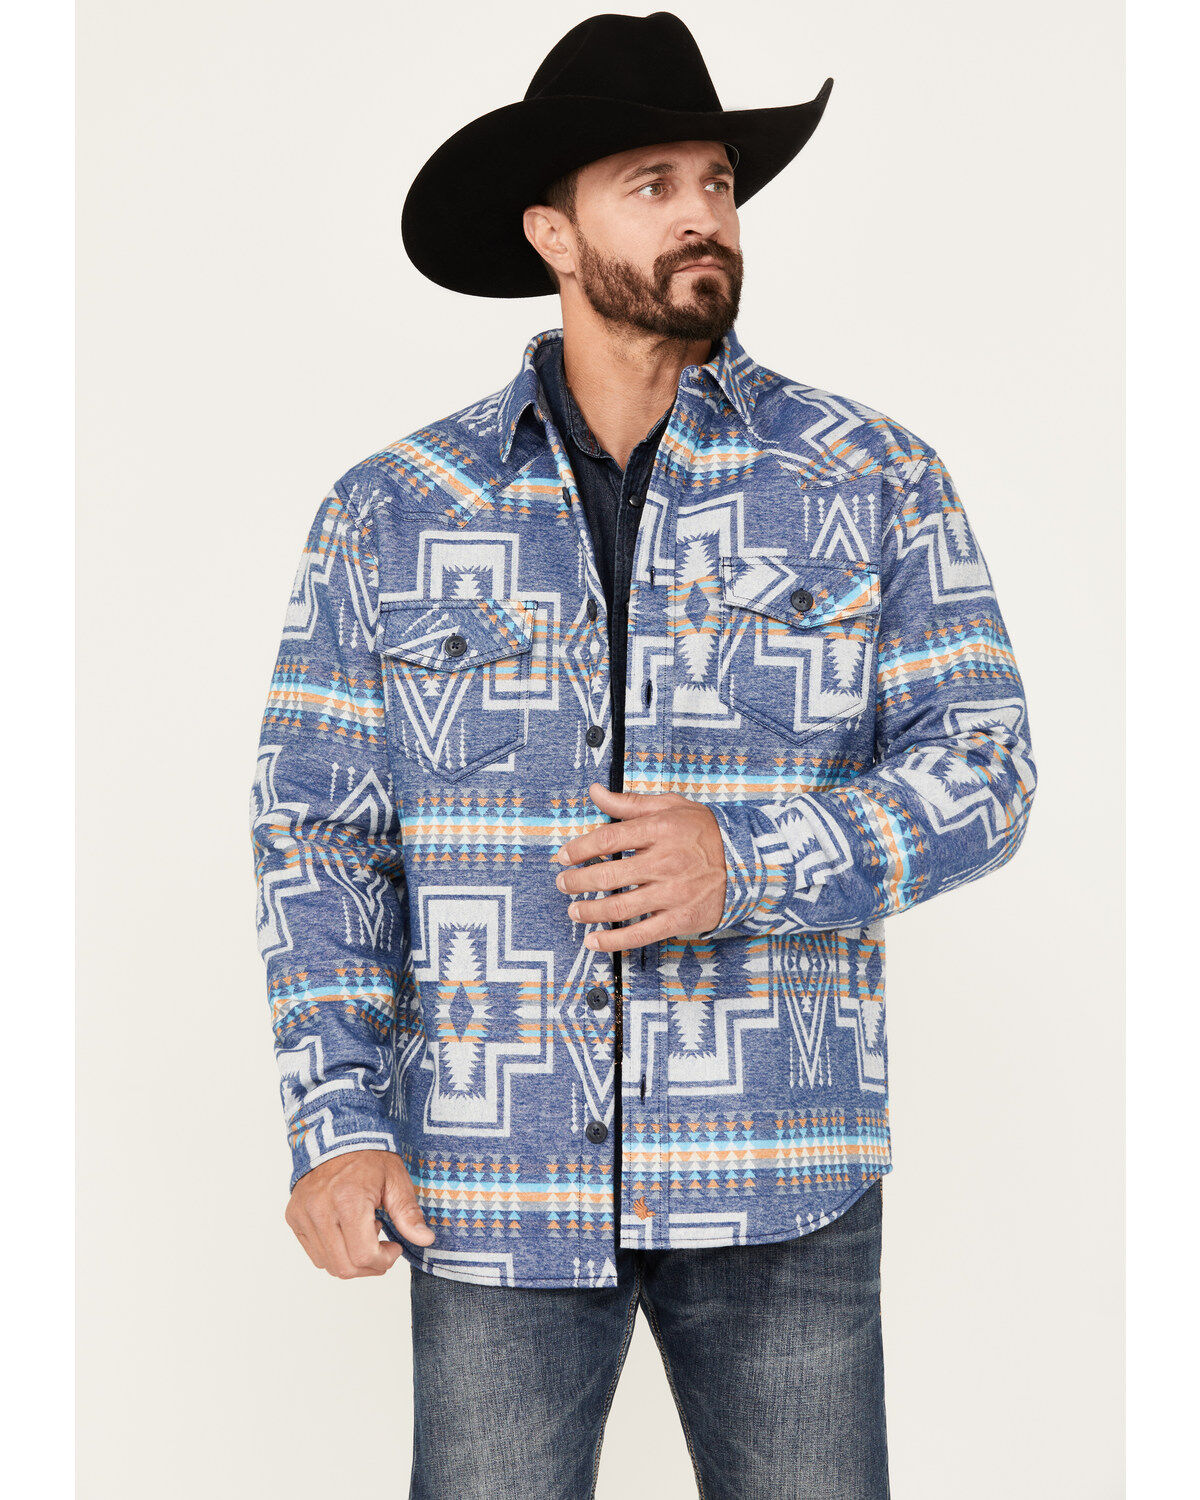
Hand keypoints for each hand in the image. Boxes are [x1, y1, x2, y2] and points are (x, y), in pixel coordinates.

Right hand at [285, 1149, 434, 1277]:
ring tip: (363, 1232)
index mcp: (347, 1199)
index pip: (363, 1255)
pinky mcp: (293, 1217)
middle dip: (369, 1267)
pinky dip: (334, 1252)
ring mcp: (302, 1214)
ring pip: (327, 1264)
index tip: (395, 1248)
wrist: (337, 1136)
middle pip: (344, 1267)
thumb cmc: (368, 1156)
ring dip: (351, 1259)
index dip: (384, 1261)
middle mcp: (319, 1209)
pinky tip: (347, 1230)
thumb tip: (425, 1240)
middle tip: (382, 1248)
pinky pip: (314, 1253)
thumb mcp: (395, 1180)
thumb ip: (408, 1213)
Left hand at [551, 783, 726, 951]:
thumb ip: (630, 803)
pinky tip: (593, 941)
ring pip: (620, 907)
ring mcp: (673, 893)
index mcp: (661, 829)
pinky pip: (640, 934)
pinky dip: (613, 940)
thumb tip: (595, 792)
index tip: (563, 856)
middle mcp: (666, 861)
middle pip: (609, 875)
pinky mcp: (681, 918)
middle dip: (578, 881)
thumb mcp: (671, 807)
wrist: (748, 863)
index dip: (579, 849)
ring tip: (573, 910)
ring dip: (589, 911)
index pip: (608, 839)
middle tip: (563, 883)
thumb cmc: (704, 833)